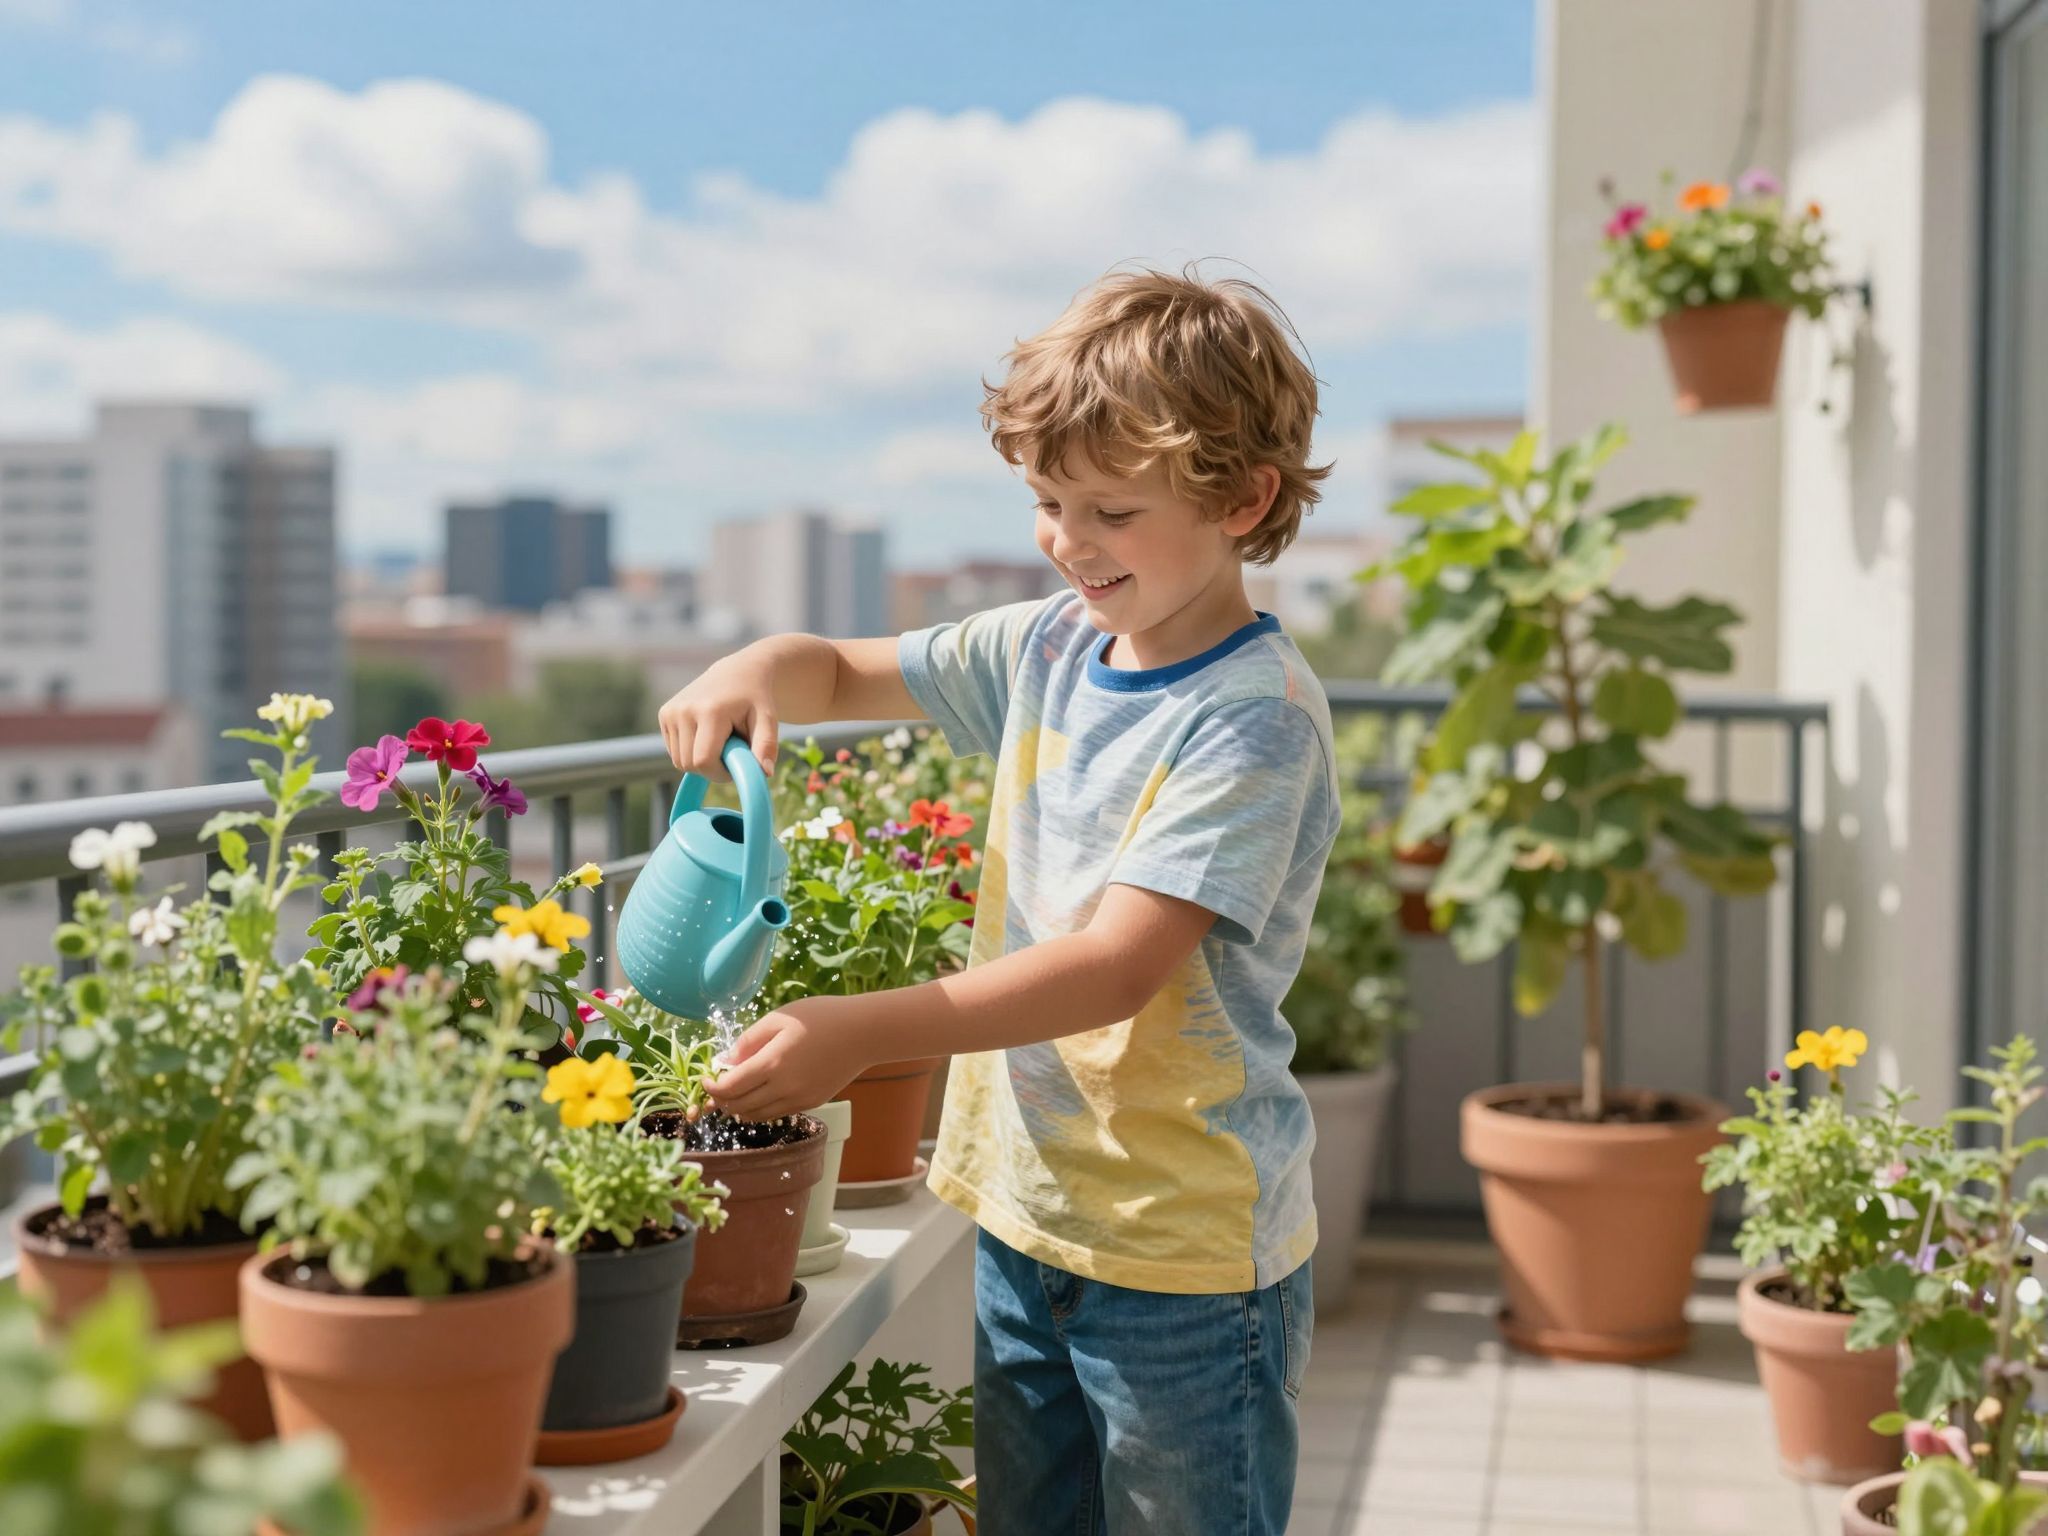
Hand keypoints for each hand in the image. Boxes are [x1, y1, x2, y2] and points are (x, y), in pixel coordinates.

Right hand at [657, 656, 778, 782]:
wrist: (737, 673)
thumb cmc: (755, 700)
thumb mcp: (767, 720)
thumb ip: (766, 746)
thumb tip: (765, 773)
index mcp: (709, 711)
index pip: (703, 761)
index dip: (719, 773)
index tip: (735, 766)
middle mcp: (684, 710)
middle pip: (689, 764)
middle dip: (711, 769)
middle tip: (730, 753)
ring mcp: (670, 711)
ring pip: (679, 761)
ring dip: (700, 761)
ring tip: (719, 741)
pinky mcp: (664, 714)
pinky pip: (674, 751)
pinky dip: (690, 752)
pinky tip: (706, 735)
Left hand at [707, 999, 868, 1121]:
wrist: (862, 1032)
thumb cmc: (820, 1017)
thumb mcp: (778, 1019)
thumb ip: (748, 1041)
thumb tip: (724, 1061)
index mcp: (772, 1063)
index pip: (729, 1088)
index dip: (711, 1087)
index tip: (705, 1079)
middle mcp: (784, 1088)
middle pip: (739, 1106)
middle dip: (722, 1100)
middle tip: (717, 1086)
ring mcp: (799, 1099)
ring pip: (756, 1115)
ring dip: (740, 1107)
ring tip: (736, 1092)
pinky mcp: (811, 1103)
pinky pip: (776, 1113)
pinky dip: (760, 1109)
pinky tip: (759, 1094)